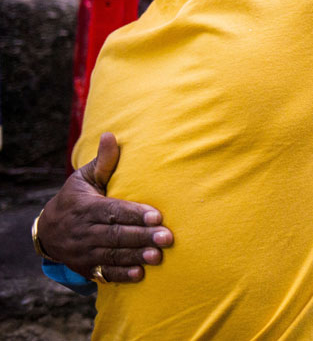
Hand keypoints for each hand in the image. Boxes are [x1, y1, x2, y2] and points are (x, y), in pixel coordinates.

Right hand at [37, 132, 172, 281]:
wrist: (48, 231)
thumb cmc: (76, 199)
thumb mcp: (84, 178)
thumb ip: (103, 162)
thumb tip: (111, 135)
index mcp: (86, 207)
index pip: (113, 211)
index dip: (134, 214)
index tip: (157, 215)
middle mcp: (84, 231)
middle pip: (115, 235)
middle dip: (141, 237)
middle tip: (166, 238)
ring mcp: (84, 252)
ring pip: (112, 254)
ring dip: (136, 256)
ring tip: (158, 256)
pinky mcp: (86, 267)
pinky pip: (104, 273)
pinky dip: (121, 275)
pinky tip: (139, 275)